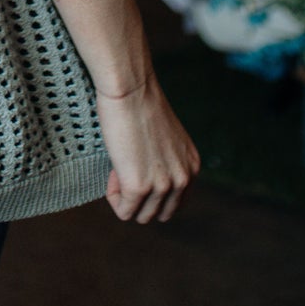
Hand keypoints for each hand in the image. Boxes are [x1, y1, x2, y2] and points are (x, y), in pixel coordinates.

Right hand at [97, 73, 199, 223]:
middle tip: (125, 168)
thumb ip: (166, 162)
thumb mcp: (166, 139)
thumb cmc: (140, 105)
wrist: (130, 88)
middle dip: (140, 199)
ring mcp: (162, 185)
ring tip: (119, 167)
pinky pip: (123, 211)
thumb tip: (148, 182)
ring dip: (126, 197)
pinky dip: (114, 196)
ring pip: (141, 216)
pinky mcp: (139, 187)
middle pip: (159, 214)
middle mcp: (183, 180)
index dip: (152, 190)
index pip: (175, 204)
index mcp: (191, 168)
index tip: (138, 166)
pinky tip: (113, 169)